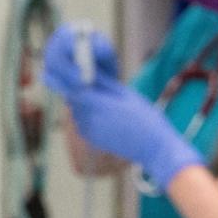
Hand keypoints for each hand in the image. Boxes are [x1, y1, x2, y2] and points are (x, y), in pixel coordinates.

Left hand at [43, 24, 201, 187]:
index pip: (74, 88)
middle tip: (92, 83)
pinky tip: (106, 114)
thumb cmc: (144, 118)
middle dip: (80, 89)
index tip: (64, 70)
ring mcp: (88, 131)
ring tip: (106, 101)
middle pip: (74, 98)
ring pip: (78, 109)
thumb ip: (103, 83)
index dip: (68, 79)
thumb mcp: (125, 94)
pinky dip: (89, 114)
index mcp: (98, 105)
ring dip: (85, 102)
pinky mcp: (90, 138)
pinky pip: (83, 120)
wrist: (153, 148)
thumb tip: (88, 70)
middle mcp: (88, 119)